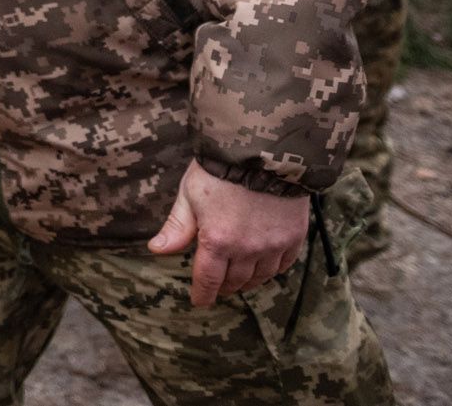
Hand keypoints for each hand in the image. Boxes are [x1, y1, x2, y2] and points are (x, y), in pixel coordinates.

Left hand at [147, 161, 308, 306]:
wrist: (264, 151)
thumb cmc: (220, 170)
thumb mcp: (190, 195)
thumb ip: (177, 227)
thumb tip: (156, 250)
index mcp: (217, 241)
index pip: (208, 279)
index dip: (203, 294)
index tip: (200, 301)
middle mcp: (247, 250)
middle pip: (235, 281)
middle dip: (223, 286)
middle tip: (217, 286)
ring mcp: (273, 245)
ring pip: (260, 277)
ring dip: (247, 280)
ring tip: (238, 278)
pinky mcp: (294, 237)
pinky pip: (283, 265)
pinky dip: (271, 269)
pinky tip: (264, 266)